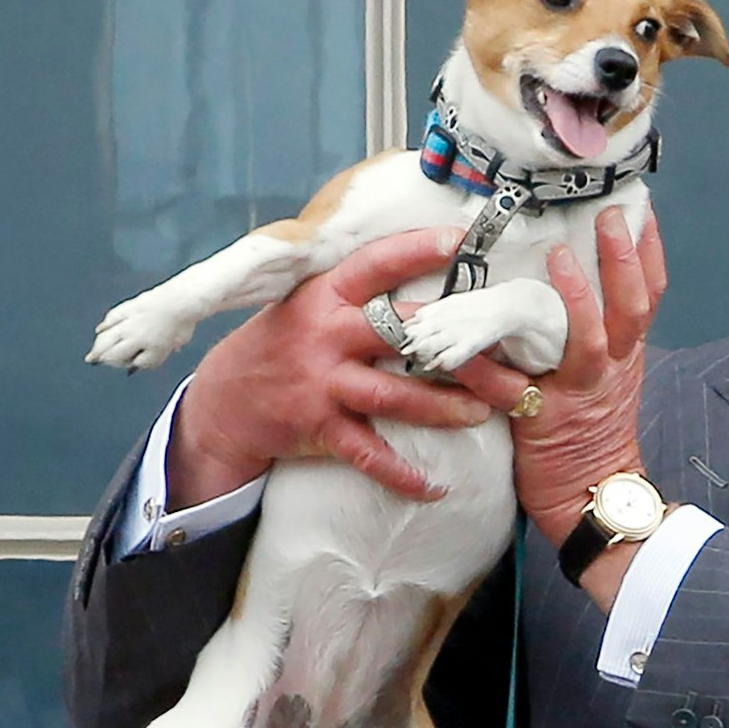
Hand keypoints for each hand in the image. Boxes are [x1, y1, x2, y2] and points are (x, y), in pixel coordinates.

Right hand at [169, 227, 493, 505]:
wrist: (223, 403)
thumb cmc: (280, 345)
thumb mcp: (306, 303)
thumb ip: (355, 289)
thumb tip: (419, 261)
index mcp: (325, 296)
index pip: (376, 264)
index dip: (418, 249)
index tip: (461, 241)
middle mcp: (326, 335)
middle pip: (400, 333)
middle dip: (456, 346)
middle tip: (505, 352)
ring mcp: (322, 382)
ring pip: (394, 395)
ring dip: (443, 406)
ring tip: (485, 412)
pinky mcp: (318, 427)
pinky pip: (367, 454)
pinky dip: (401, 474)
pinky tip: (435, 487)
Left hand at [454, 207, 667, 547]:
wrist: (592, 496)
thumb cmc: (595, 433)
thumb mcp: (610, 379)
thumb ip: (596, 336)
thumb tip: (571, 282)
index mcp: (626, 355)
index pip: (649, 296)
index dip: (647, 253)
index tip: (640, 209)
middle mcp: (611, 369)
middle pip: (631, 308)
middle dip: (624, 259)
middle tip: (610, 215)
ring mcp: (579, 394)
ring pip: (588, 340)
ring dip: (575, 297)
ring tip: (559, 257)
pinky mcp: (542, 421)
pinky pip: (509, 389)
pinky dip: (482, 367)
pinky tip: (458, 346)